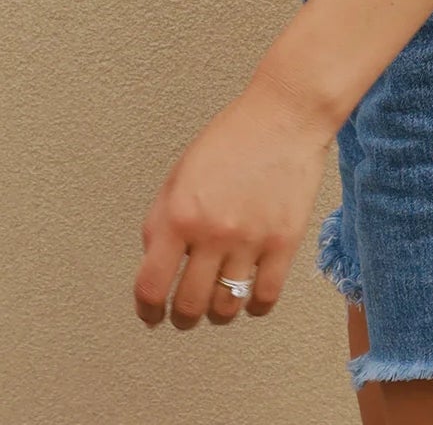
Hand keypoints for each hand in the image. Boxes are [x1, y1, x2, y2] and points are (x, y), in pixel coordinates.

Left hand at [133, 73, 332, 328]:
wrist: (285, 115)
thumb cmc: (234, 137)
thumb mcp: (181, 172)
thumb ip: (161, 219)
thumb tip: (154, 262)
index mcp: (181, 213)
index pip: (151, 286)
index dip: (147, 310)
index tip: (151, 315)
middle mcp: (213, 231)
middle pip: (189, 306)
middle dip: (181, 317)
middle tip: (183, 313)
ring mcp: (251, 239)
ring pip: (226, 308)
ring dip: (216, 313)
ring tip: (217, 301)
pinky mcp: (284, 242)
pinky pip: (265, 297)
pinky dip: (254, 306)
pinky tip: (249, 294)